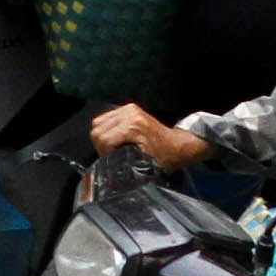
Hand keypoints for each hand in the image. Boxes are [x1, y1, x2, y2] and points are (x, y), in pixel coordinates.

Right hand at [88, 103, 210, 170]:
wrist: (178, 145)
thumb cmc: (165, 157)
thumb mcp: (144, 165)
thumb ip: (122, 163)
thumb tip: (106, 167)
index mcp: (133, 127)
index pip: (102, 139)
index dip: (103, 153)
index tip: (111, 160)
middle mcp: (130, 114)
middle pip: (98, 129)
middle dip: (102, 145)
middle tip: (112, 155)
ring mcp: (129, 109)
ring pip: (99, 123)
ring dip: (103, 136)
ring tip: (114, 146)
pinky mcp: (129, 108)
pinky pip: (106, 118)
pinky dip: (107, 129)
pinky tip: (116, 138)